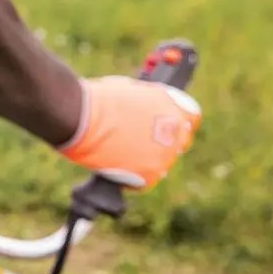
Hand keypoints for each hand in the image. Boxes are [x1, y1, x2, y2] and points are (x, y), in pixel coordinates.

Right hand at [57, 76, 201, 189]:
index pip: (191, 119)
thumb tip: (142, 113)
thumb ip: (145, 104)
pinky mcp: (151, 174)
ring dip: (146, 161)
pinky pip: (146, 181)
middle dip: (162, 144)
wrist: (81, 117)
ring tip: (120, 155)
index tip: (164, 128)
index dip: (176, 123)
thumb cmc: (96, 101)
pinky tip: (116, 169)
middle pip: (179, 143)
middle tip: (139, 145)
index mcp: (172, 107)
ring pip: (161, 163)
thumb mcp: (130, 92)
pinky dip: (133, 179)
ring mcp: (165, 154)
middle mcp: (175, 131)